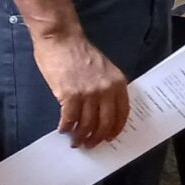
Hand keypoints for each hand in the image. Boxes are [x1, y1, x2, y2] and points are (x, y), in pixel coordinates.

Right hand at [32, 28, 128, 145]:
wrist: (61, 39)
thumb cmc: (80, 53)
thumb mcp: (104, 69)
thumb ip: (107, 87)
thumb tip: (103, 112)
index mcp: (118, 83)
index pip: (122, 113)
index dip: (115, 129)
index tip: (109, 138)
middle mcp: (106, 89)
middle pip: (105, 123)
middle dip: (97, 138)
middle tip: (89, 145)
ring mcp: (88, 93)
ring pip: (87, 124)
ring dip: (80, 136)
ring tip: (75, 141)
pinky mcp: (70, 94)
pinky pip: (69, 118)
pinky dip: (66, 127)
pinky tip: (63, 129)